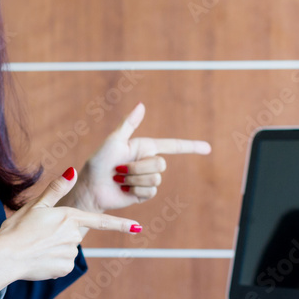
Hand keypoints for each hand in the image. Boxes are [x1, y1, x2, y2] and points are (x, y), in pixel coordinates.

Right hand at [0, 167, 140, 296]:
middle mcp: (73, 236)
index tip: (138, 228)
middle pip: (74, 233)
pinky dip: (53, 261)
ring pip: (68, 248)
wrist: (5, 256)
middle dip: (61, 234)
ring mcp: (70, 253)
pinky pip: (63, 263)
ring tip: (37, 246)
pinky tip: (40, 259)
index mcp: (69, 217)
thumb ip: (57, 189)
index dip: (121, 225)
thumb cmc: (17, 229)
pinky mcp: (63, 269)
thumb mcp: (36, 205)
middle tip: (40, 235)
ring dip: (56, 248)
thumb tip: (72, 171)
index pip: (101, 221)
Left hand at [64, 103, 210, 212]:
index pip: (174, 146)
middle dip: (139, 167)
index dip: (192, 147)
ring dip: (134, 179)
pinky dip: (135, 190)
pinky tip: (124, 189)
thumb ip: (128, 124)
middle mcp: (148, 162)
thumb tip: (142, 105)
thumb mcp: (113, 141)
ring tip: (119, 179)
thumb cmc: (98, 162)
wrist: (90, 188)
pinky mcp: (144, 193)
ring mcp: (147, 178)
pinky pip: (150, 191)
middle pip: (161, 164)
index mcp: (145, 147)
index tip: (208, 148)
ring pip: (155, 178)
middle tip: (119, 169)